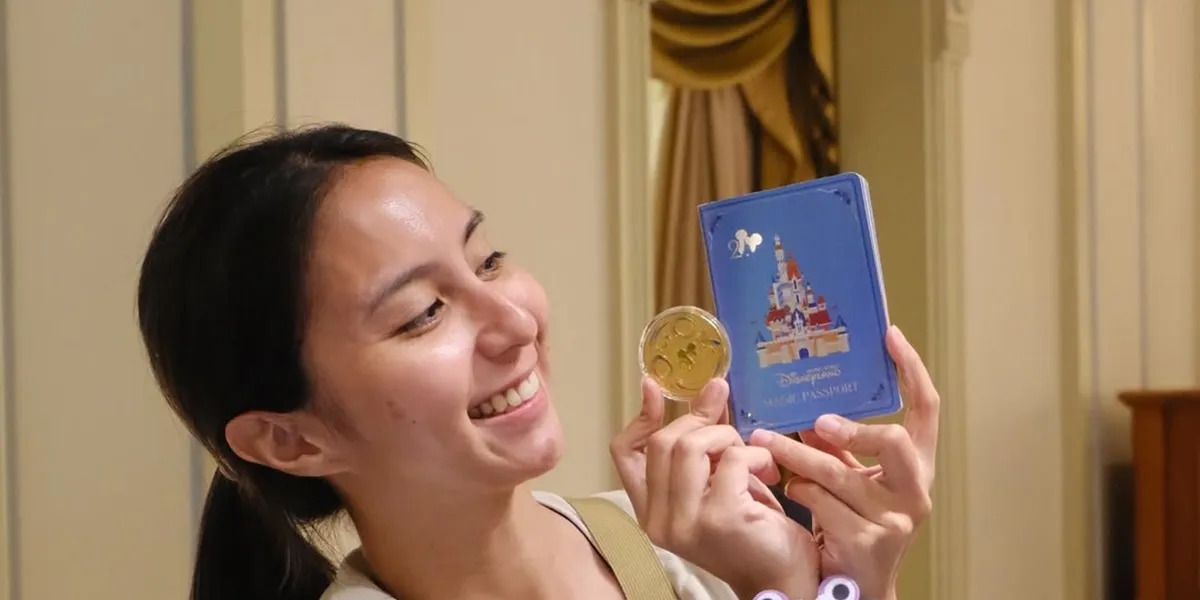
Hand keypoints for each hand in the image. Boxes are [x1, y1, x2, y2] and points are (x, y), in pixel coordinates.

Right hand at [611, 376, 819, 599]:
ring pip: (692, 445)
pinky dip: (755, 456)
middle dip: (701, 424)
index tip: (656, 388)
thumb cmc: (751, 532)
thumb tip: (711, 388)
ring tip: (751, 459)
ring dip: (728, 438)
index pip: (624, 454)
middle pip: (663, 441)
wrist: (783, 580)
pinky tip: (769, 474)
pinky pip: (731, 458)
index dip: (639, 416)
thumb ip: (704, 446)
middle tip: (731, 430)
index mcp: (650, 513)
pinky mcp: (720, 516)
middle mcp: (659, 521)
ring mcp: (686, 520)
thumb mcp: (715, 484)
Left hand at [749, 326, 938, 599]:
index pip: (928, 409)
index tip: (890, 335)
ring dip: (798, 456)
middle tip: (817, 419)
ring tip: (764, 441)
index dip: (912, 370)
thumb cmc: (851, 519)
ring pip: (842, 475)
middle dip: (853, 429)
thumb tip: (806, 407)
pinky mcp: (869, 542)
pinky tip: (789, 491)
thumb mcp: (849, 474)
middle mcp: (916, 489)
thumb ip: (837, 443)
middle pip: (896, 442)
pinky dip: (800, 493)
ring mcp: (896, 519)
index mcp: (918, 465)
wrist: (857, 585)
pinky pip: (824, 505)